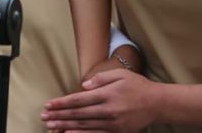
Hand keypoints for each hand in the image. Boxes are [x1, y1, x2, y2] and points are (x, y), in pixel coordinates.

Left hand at [41, 69, 156, 131]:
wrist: (157, 104)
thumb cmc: (137, 86)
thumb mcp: (120, 74)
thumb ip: (100, 78)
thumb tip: (83, 86)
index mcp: (106, 94)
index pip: (78, 99)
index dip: (61, 103)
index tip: (49, 104)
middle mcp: (107, 110)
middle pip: (77, 114)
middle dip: (59, 116)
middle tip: (44, 117)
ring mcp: (112, 123)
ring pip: (83, 126)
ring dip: (65, 127)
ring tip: (52, 127)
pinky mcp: (116, 132)